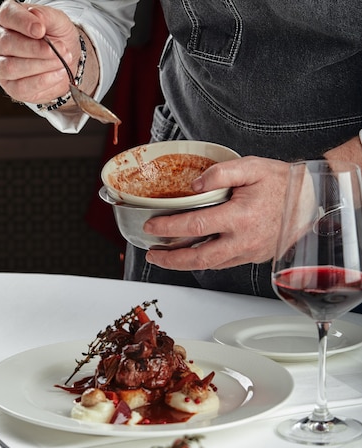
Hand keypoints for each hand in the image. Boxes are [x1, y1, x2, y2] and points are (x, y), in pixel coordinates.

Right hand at [0, 0, 81, 103]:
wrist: (65, 61)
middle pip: (6, 43)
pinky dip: (43, 81)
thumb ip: (47, 16)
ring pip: (11, 67)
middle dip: (36, 48)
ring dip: (41, 65)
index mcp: (7, 19)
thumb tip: (36, 17)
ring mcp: (1, 66)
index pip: (7, 15)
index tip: (41, 30)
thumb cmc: (57, 38)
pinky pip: (21, 87)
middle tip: (60, 49)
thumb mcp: (57, 21)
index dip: (23, 22)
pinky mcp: (11, 87)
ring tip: (62, 62)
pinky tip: (58, 74)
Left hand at [144, 156, 289, 270]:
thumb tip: (195, 185)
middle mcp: (243, 240)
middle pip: (198, 258)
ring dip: (183, 264)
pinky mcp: (251, 257)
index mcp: (240, 217)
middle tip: (152, 254)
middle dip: (170, 259)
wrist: (310, 202)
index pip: (195, 226)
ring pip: (209, 266)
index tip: (152, 225)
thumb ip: (221, 173)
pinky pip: (222, 264)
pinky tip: (191, 254)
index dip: (169, 227)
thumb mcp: (252, 167)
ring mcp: (247, 252)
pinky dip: (203, 261)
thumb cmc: (282, 183)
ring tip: (165, 257)